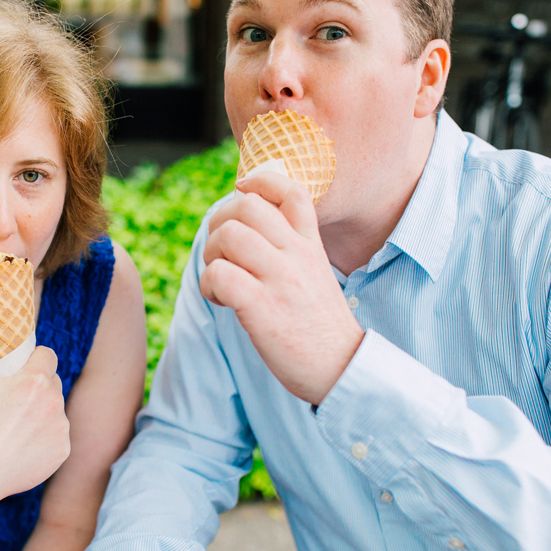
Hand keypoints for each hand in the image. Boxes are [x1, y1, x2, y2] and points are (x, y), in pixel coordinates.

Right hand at [0, 346, 69, 511]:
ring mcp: (60, 429)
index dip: (36, 357)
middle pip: (53, 383)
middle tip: (18, 399)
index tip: (28, 364)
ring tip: (16, 429)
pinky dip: (43, 439)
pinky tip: (22, 447)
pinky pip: (56, 436)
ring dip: (42, 413)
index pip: (48, 355)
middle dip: (38, 386)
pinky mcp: (62, 451)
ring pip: (55, 410)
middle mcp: (53, 402)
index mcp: (34, 381)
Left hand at [199, 173, 364, 404]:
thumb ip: (291, 251)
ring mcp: (280, 279)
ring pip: (229, 235)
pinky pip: (220, 275)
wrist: (342, 369)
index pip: (292, 191)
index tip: (242, 193)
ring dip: (211, 255)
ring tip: (220, 280)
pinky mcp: (262, 307)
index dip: (260, 182)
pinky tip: (220, 302)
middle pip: (247, 206)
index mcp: (310, 246)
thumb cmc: (319, 327)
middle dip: (219, 223)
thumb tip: (249, 232)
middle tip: (221, 253)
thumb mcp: (315, 276)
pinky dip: (208, 285)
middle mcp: (296, 255)